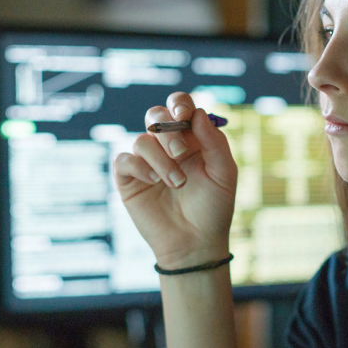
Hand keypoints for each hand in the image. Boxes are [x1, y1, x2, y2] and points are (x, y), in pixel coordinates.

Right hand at [112, 92, 237, 268]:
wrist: (196, 243)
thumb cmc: (213, 208)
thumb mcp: (224, 173)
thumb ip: (214, 142)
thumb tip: (197, 114)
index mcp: (191, 139)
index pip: (180, 107)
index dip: (179, 105)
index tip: (185, 118)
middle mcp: (166, 146)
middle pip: (156, 115)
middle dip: (168, 130)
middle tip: (181, 153)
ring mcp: (146, 162)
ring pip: (142, 140)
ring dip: (161, 159)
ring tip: (177, 183)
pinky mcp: (129, 180)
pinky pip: (124, 159)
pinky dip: (139, 167)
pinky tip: (153, 182)